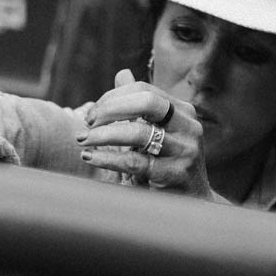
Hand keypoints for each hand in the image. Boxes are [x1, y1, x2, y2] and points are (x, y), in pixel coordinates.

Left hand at [76, 69, 209, 194]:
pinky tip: (90, 158)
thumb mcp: (157, 131)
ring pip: (139, 133)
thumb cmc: (168, 162)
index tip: (91, 114)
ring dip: (103, 135)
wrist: (193, 202)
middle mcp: (188, 127)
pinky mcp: (175, 175)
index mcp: (182, 111)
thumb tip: (122, 73)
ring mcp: (185, 151)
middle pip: (146, 102)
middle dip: (111, 109)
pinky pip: (135, 162)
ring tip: (83, 141)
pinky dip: (108, 158)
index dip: (113, 98)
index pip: (143, 89)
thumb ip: (139, 105)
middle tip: (87, 123)